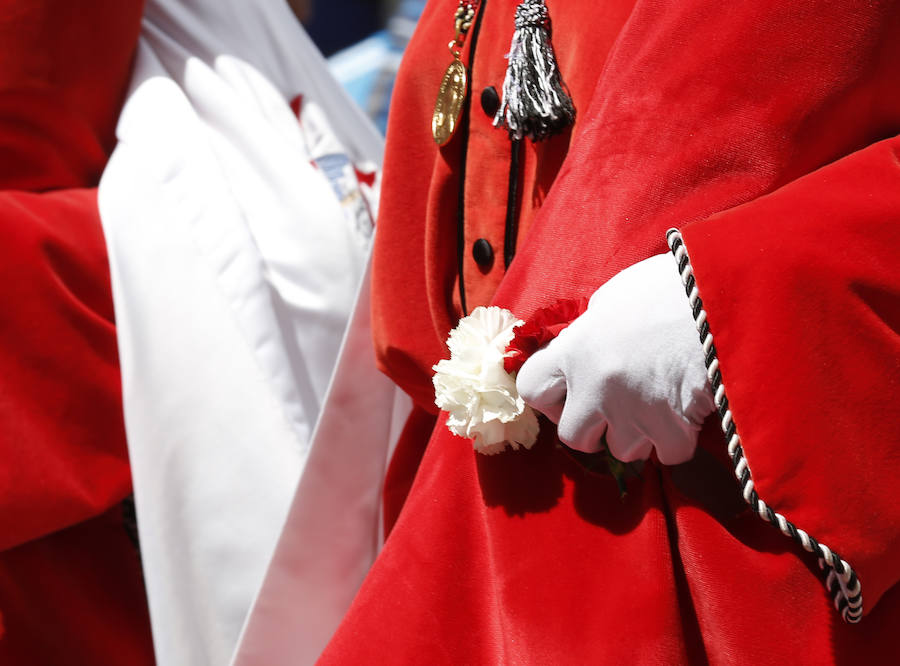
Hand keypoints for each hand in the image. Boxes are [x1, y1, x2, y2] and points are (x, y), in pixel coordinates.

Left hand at [515, 254, 713, 464]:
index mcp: (576, 348)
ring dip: (640, 435)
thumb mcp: (620, 294)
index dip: (550, 395)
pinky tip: (690, 409)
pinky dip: (679, 440)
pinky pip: (667, 455)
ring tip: (662, 402)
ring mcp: (631, 412)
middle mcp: (595, 385)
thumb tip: (587, 342)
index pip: (532, 388)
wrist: (729, 297)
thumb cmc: (675, 287)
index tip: (572, 391)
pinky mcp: (671, 431)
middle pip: (571, 437)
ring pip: (622, 451)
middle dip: (593, 430)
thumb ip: (595, 325)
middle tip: (618, 410)